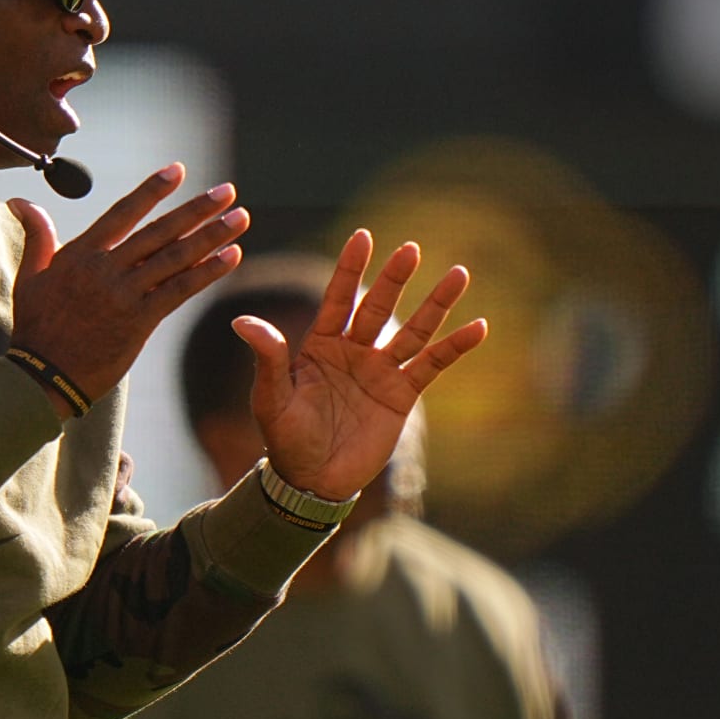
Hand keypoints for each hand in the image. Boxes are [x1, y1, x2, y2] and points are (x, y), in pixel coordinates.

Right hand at [7, 164, 247, 408]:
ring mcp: (125, 294)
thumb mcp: (30, 275)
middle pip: (160, 231)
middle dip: (198, 209)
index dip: (153, 190)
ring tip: (239, 217)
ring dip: (212, 236)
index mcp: (81, 254)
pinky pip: (179, 290)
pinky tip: (231, 256)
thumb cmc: (35, 326)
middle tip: (228, 190)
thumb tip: (20, 201)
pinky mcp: (139, 321)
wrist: (41, 375)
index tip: (178, 170)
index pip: (124, 213)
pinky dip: (207, 272)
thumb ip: (37, 234)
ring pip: (175, 257)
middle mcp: (106, 268)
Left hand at [232, 229, 486, 500]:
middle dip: (394, 279)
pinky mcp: (402, 395)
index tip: (363, 237)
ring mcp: (380, 371)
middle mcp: (353, 350)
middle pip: (378, 307)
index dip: (350, 269)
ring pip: (414, 330)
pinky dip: (455, 347)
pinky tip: (479, 326)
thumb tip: (241, 321)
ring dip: (436, 304)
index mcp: (320, 344)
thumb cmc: (285, 437)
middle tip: (411, 249)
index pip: (337, 298)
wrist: (312, 481)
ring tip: (459, 273)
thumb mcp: (271, 396)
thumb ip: (268, 357)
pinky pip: (432, 366)